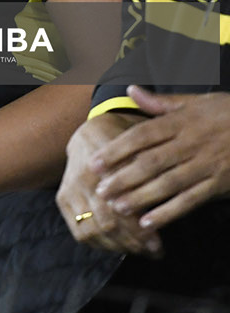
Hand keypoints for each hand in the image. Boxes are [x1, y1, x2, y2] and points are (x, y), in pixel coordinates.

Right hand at [56, 109, 157, 254]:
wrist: (90, 135)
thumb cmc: (123, 145)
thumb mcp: (138, 152)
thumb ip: (147, 175)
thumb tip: (162, 203)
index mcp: (100, 166)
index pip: (118, 209)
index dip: (138, 230)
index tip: (159, 244)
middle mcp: (81, 179)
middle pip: (105, 223)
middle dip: (132, 242)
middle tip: (154, 252)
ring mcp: (69, 190)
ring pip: (92, 231)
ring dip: (118, 246)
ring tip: (140, 251)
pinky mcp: (63, 200)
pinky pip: (80, 232)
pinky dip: (101, 244)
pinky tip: (119, 247)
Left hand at [91, 86, 229, 234]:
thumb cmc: (228, 113)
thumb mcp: (196, 101)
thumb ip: (161, 102)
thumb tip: (130, 90)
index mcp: (180, 123)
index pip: (141, 136)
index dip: (116, 150)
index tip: (95, 163)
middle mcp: (190, 144)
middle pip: (150, 163)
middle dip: (123, 178)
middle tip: (99, 191)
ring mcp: (205, 165)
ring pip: (168, 184)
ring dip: (141, 197)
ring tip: (118, 208)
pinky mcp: (219, 184)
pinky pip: (191, 200)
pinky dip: (169, 212)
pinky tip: (149, 222)